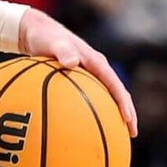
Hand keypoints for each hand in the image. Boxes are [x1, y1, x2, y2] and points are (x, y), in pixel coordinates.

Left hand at [17, 8, 137, 136]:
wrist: (34, 31)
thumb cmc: (43, 37)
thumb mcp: (51, 42)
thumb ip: (62, 50)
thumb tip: (72, 62)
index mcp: (95, 61)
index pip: (115, 84)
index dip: (123, 102)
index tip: (128, 119)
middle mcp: (96, 68)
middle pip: (117, 93)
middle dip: (127, 113)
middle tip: (131, 134)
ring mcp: (89, 73)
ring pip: (107, 96)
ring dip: (113, 114)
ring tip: (116, 135)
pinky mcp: (79, 77)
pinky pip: (91, 96)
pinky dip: (94, 109)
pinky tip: (85, 126)